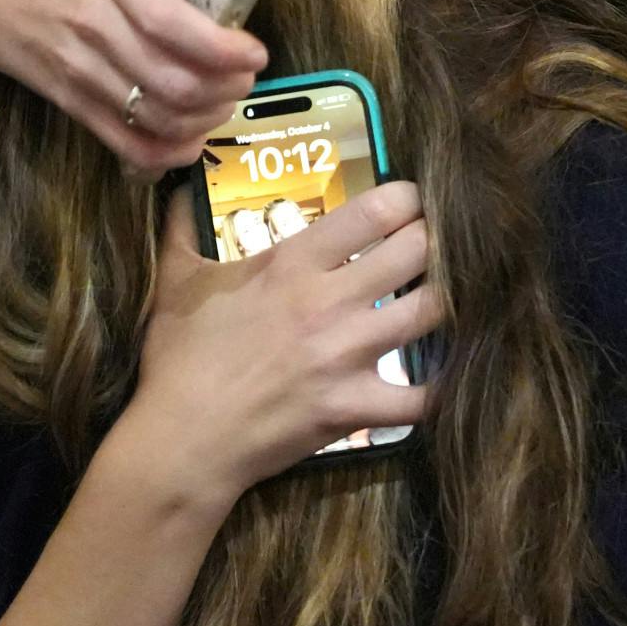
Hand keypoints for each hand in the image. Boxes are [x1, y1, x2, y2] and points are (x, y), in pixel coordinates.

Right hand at [0, 0, 267, 176]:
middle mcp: (96, 28)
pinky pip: (126, 142)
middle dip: (226, 87)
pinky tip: (192, 137)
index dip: (221, 47)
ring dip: (206, 117)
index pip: (170, 23)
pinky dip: (167, 151)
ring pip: (156, 117)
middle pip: (172, 81)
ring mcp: (83, 71)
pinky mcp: (74, 103)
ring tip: (226, 98)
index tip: (254, 51)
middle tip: (246, 74)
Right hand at [130, 183, 439, 498]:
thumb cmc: (179, 359)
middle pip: (418, 251)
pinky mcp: (355, 407)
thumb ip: (182, 225)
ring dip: (449, 298)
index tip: (414, 201)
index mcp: (294, 263)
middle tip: (440, 243)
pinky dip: (442, 387)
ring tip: (450, 293)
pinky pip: (422, 397)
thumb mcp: (176, 281)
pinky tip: (447, 374)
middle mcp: (330, 301)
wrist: (182, 442)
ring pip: (432, 312)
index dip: (409, 198)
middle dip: (438, 239)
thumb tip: (175, 183)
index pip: (376, 210)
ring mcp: (348, 355)